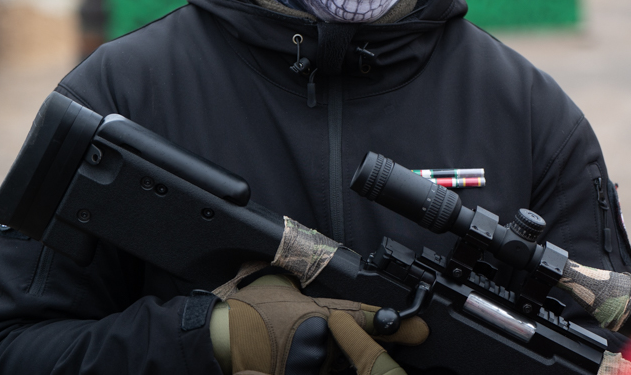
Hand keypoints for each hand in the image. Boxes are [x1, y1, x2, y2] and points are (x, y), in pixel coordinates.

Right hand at [210, 273, 426, 374]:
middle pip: (351, 351)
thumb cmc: (237, 311)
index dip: (393, 326)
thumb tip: (300, 266)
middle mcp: (319, 345)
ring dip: (328, 361)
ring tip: (292, 350)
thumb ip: (294, 276)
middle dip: (355, 350)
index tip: (420, 330)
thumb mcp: (271, 281)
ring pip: (334, 367)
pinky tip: (294, 362)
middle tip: (357, 344)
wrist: (210, 340)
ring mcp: (310, 369)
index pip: (364, 320)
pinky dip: (312, 369)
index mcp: (316, 314)